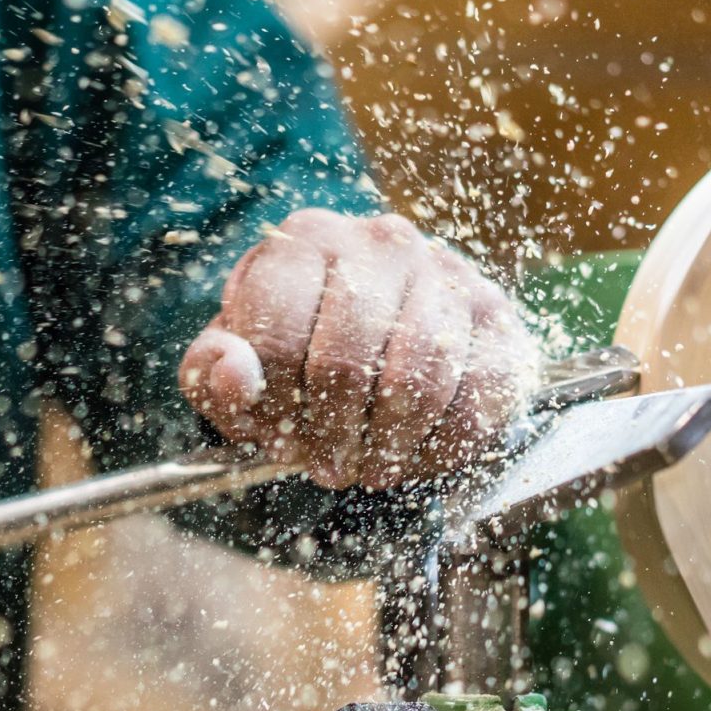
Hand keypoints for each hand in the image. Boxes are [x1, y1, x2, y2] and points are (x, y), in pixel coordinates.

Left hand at [180, 210, 540, 489]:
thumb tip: (238, 376)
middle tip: (329, 468)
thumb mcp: (239, 362)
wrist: (391, 331)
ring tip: (371, 467)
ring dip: (386, 446)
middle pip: (344, 364)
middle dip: (331, 436)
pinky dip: (438, 448)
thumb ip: (213, 373)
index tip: (280, 444)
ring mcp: (447, 274)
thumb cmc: (300, 350)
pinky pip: (474, 401)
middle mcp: (381, 242)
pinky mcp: (498, 317)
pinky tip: (414, 456)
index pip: (275, 338)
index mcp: (306, 241)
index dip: (273, 410)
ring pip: (415, 382)